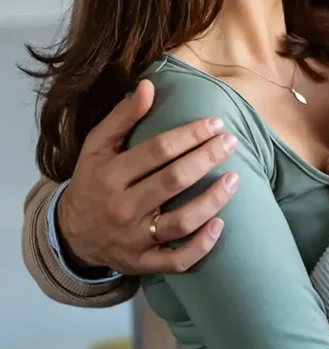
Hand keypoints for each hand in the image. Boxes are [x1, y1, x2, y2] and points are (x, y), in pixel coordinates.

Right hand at [56, 79, 239, 274]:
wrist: (72, 234)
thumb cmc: (93, 182)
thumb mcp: (97, 147)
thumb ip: (122, 117)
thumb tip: (148, 85)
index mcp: (111, 174)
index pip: (158, 150)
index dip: (190, 135)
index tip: (215, 123)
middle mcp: (122, 207)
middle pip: (174, 181)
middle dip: (207, 159)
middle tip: (231, 143)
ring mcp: (134, 238)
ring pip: (181, 221)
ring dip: (212, 200)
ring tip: (235, 179)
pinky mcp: (143, 263)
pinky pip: (176, 260)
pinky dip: (200, 246)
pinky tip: (220, 225)